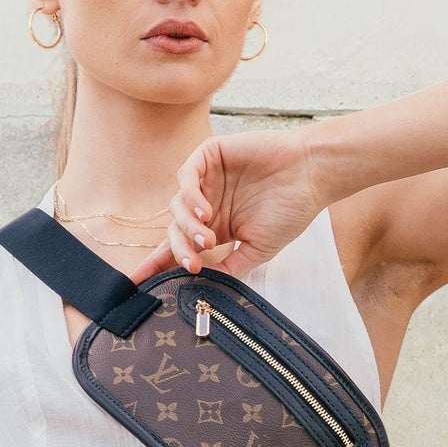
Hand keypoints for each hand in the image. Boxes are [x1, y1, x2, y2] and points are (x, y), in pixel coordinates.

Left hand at [128, 128, 323, 283]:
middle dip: (179, 250)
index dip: (157, 264)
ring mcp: (208, 180)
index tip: (136, 284)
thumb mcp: (258, 249)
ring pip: (176, 206)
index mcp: (217, 229)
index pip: (180, 248)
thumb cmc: (291, 211)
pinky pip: (186, 176)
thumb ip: (231, 267)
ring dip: (188, 226)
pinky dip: (190, 196)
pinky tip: (205, 211)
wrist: (311, 175)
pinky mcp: (210, 156)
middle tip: (194, 264)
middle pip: (174, 231)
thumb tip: (204, 290)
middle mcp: (208, 205)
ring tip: (209, 238)